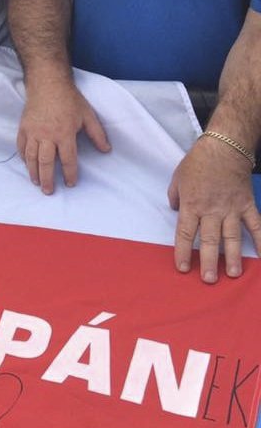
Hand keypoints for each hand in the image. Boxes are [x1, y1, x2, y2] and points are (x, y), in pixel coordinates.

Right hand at [17, 79, 110, 193]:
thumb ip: (97, 134)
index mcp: (65, 134)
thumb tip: (106, 150)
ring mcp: (33, 132)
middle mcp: (47, 136)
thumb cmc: (69, 99)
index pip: (68, 159)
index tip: (70, 183)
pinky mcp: (24, 128)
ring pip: (31, 158)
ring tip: (36, 182)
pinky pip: (22, 147)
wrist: (47, 84)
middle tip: (49, 191)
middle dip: (47, 179)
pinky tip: (27, 165)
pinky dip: (23, 158)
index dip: (70, 174)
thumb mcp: (88, 115)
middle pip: (46, 163)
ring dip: (33, 172)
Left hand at [169, 138, 260, 282]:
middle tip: (208, 280)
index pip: (185, 234)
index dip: (182, 252)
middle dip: (209, 262)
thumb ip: (174, 197)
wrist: (224, 147)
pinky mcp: (247, 204)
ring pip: (232, 237)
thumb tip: (174, 209)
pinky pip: (256, 224)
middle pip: (210, 241)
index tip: (182, 268)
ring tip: (233, 275)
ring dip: (233, 257)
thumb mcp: (177, 178)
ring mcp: (231, 209)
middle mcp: (211, 210)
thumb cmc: (197, 162)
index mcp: (191, 205)